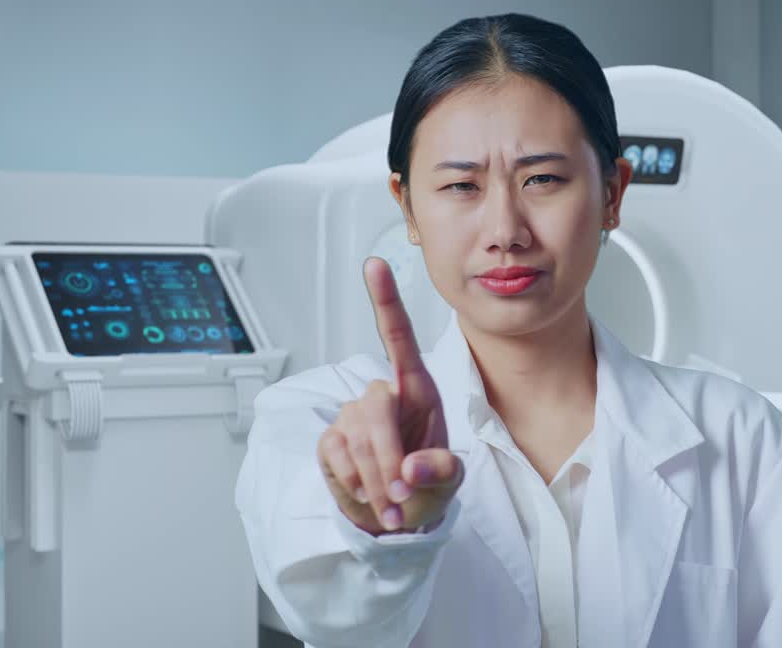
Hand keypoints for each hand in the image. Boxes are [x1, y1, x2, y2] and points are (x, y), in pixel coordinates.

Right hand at [317, 258, 463, 533]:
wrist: (398, 518)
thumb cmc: (428, 485)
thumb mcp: (450, 481)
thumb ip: (440, 471)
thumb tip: (411, 467)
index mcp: (417, 389)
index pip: (398, 337)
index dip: (386, 301)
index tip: (374, 264)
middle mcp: (383, 394)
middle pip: (375, 408)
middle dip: (386, 456)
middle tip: (400, 495)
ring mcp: (352, 415)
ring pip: (355, 437)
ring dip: (375, 479)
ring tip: (393, 505)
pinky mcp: (331, 441)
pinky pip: (336, 456)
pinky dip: (355, 483)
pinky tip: (369, 496)